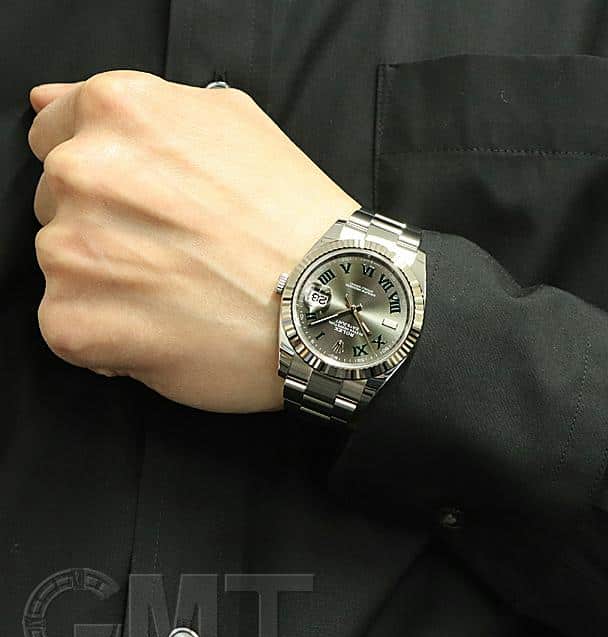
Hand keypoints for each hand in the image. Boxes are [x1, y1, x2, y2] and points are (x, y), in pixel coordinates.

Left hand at [27, 70, 358, 411]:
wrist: (332, 301)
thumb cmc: (293, 220)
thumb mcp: (236, 125)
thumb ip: (140, 110)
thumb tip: (47, 102)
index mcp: (121, 112)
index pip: (56, 134)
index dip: (107, 175)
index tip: (147, 205)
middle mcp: (84, 171)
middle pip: (58, 203)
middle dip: (106, 227)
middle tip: (179, 254)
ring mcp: (73, 250)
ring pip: (62, 266)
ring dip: (108, 283)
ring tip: (179, 296)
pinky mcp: (75, 322)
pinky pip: (67, 326)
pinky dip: (106, 335)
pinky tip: (163, 332)